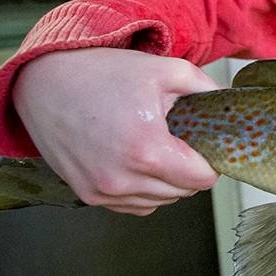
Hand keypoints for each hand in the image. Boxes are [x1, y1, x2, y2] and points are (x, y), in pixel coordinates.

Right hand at [12, 48, 219, 215]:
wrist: (46, 81)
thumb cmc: (105, 74)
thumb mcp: (165, 70)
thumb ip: (205, 88)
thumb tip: (229, 106)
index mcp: (147, 150)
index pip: (201, 179)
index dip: (211, 162)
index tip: (207, 146)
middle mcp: (122, 178)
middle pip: (182, 193)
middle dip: (189, 170)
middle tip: (183, 142)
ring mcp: (101, 191)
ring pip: (159, 202)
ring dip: (167, 182)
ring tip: (158, 148)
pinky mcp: (86, 195)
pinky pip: (133, 206)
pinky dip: (143, 191)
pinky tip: (139, 162)